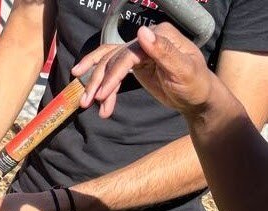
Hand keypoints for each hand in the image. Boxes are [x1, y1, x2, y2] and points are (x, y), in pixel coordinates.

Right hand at [72, 24, 213, 119]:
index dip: (111, 75)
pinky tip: (101, 104)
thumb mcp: (183, 70)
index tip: (101, 95)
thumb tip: (142, 32)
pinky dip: (105, 88)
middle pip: (113, 58)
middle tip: (86, 102)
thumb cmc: (195, 85)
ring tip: (86, 104)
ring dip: (96, 84)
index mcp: (160, 36)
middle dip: (98, 81)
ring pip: (109, 65)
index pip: (127, 54)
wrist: (197, 99)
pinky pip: (113, 74)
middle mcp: (147, 40)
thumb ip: (163, 51)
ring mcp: (140, 52)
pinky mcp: (135, 65)